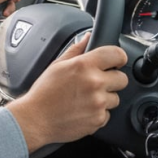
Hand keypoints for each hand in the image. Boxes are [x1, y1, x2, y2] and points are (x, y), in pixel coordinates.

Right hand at [6, 34, 128, 152]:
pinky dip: (98, 113)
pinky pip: (107, 114)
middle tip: (97, 83)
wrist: (36, 119)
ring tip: (86, 98)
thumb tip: (88, 38)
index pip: (117, 54)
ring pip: (115, 98)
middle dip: (112, 79)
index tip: (116, 61)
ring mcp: (98, 103)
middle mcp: (94, 83)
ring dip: (105, 98)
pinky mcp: (98, 120)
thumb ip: (76, 50)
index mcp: (84, 65)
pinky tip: (83, 110)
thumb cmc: (43, 92)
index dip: (118, 57)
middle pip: (122, 78)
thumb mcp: (57, 65)